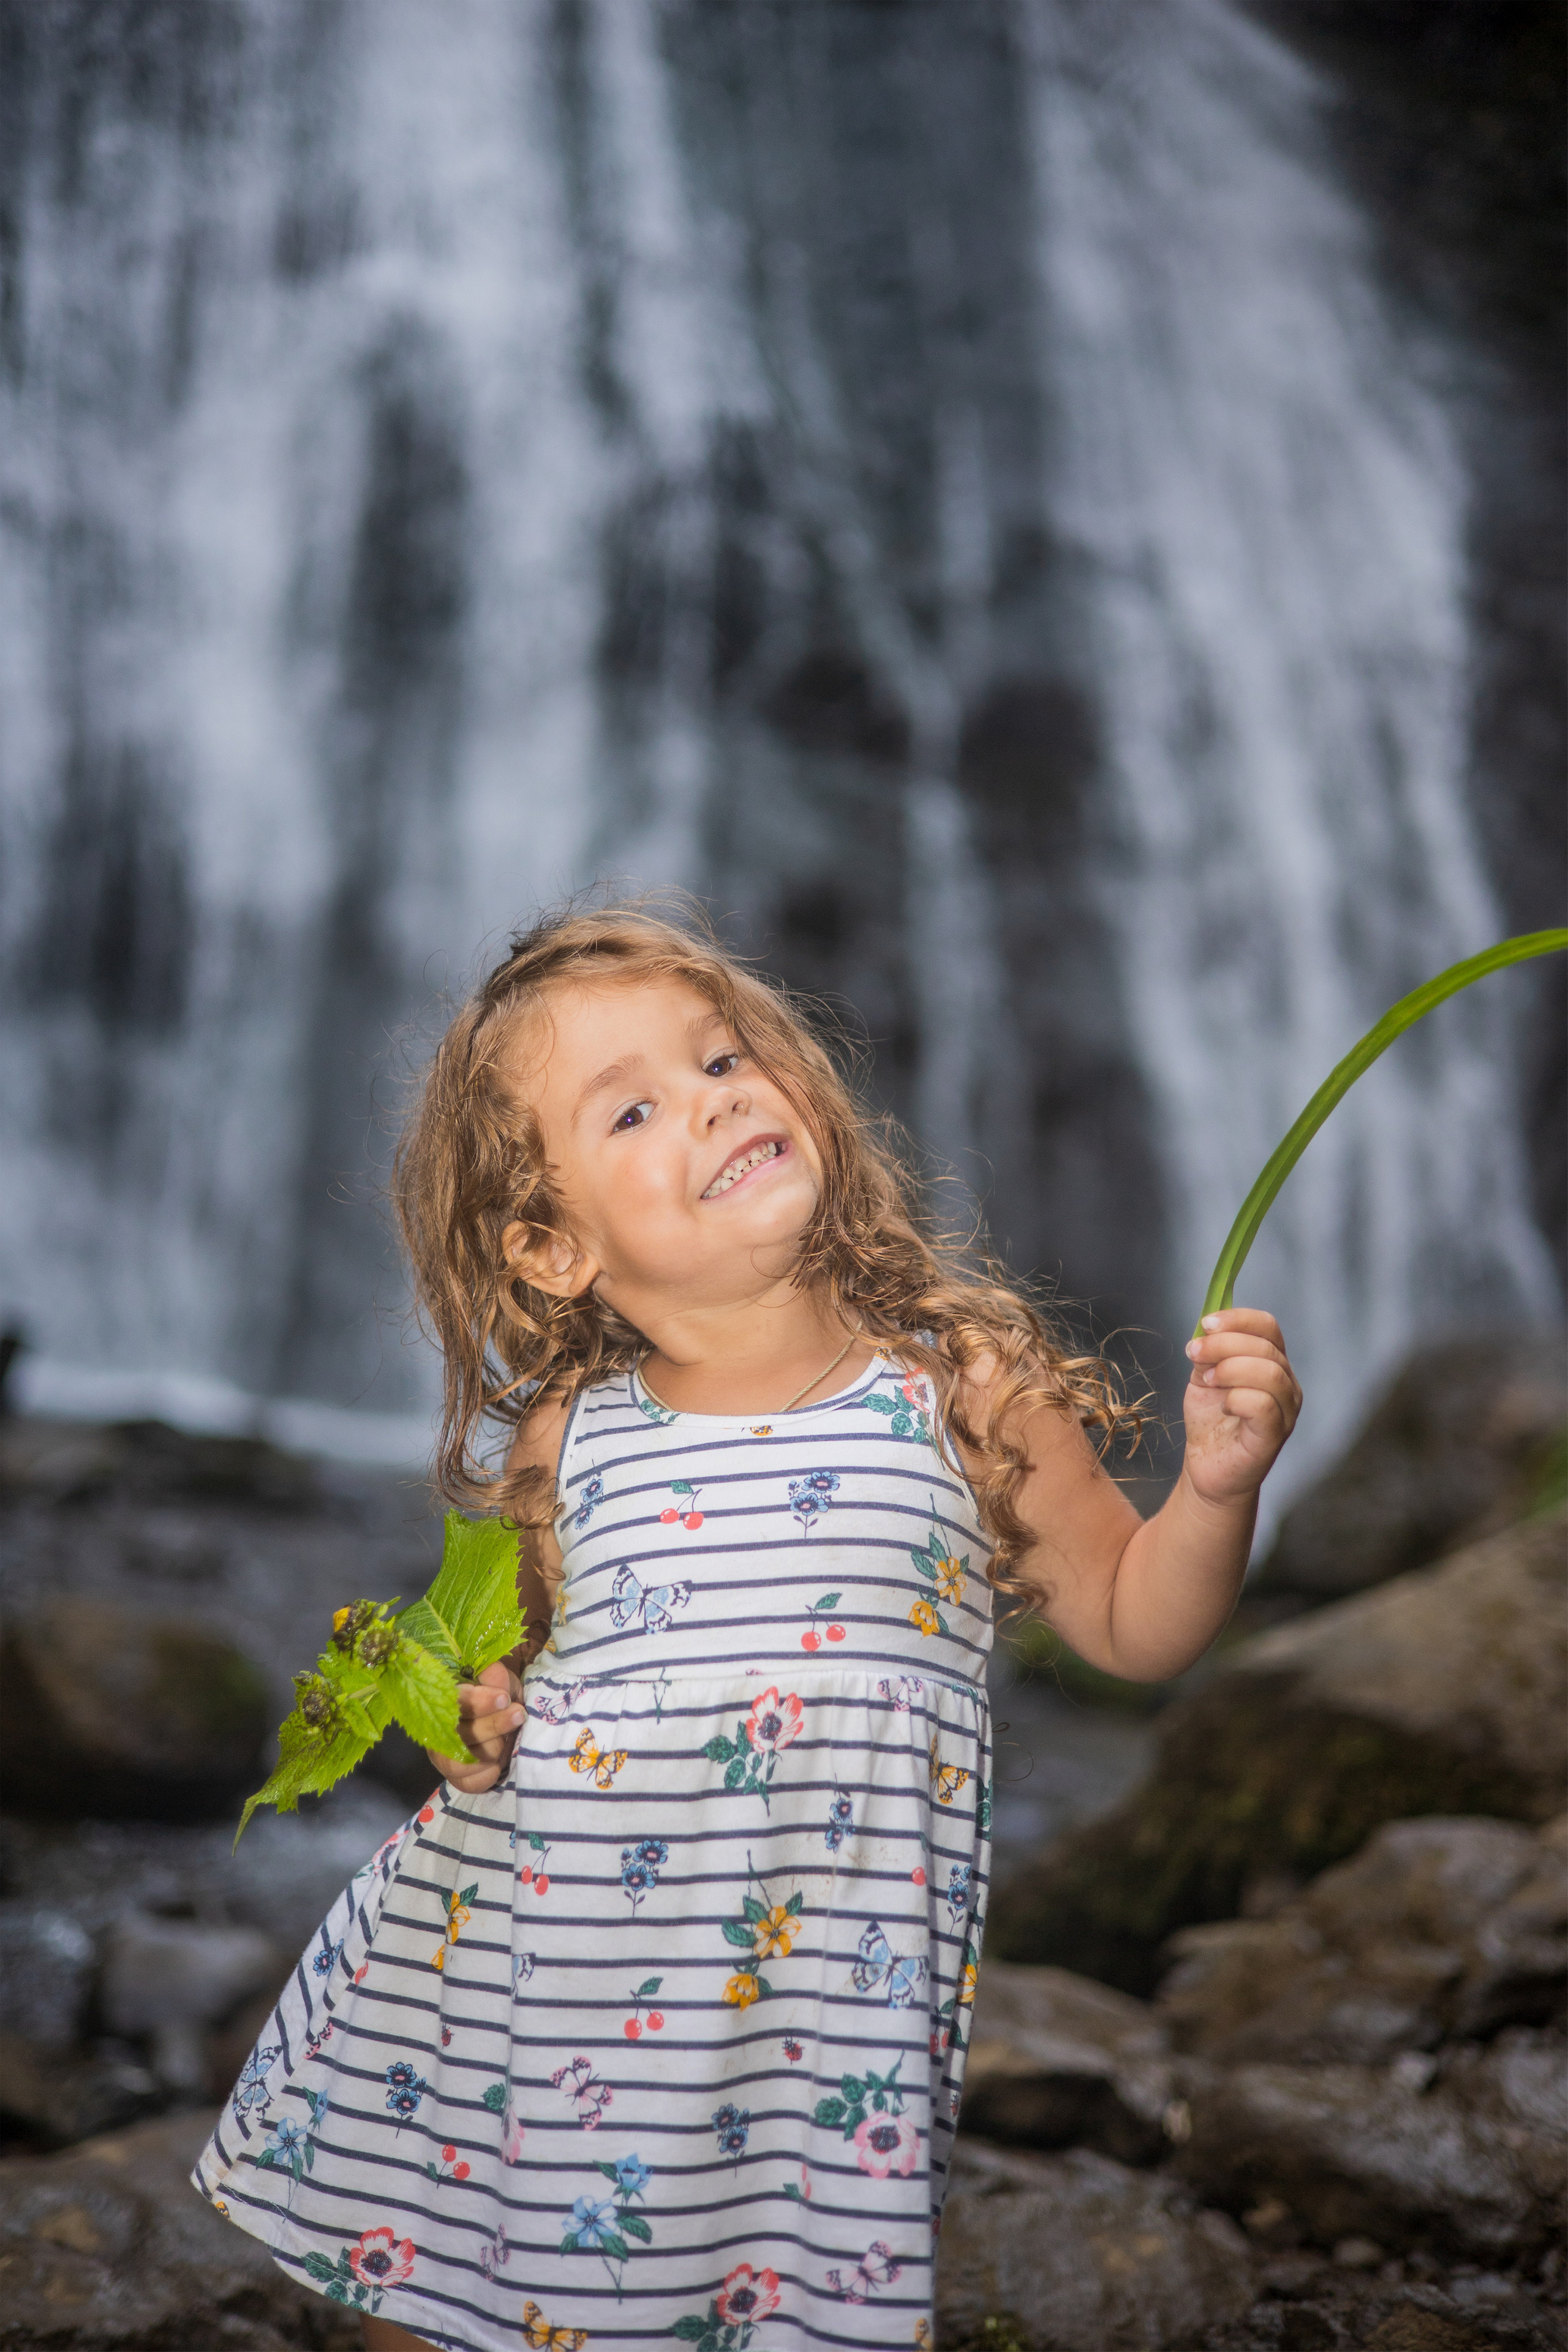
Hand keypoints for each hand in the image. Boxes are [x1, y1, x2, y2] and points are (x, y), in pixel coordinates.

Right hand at [427, 1660, 524, 1792]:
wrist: (507, 1726)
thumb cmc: (500, 1699)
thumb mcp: (502, 1682)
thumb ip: (496, 1676)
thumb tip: (493, 1674)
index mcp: (444, 1699)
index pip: (453, 1700)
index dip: (478, 1701)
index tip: (504, 1698)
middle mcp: (437, 1729)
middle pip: (461, 1732)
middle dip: (495, 1724)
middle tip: (518, 1715)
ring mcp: (443, 1756)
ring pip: (466, 1760)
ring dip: (494, 1749)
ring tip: (507, 1740)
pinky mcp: (455, 1778)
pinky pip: (471, 1783)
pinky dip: (490, 1773)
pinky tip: (498, 1761)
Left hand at [1181, 1308, 1300, 1508]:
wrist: (1207, 1468)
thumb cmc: (1211, 1422)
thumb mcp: (1204, 1377)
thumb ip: (1209, 1353)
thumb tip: (1205, 1329)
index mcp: (1272, 1363)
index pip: (1269, 1327)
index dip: (1239, 1319)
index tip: (1206, 1323)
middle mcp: (1287, 1384)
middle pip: (1267, 1347)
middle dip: (1224, 1344)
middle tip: (1194, 1352)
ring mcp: (1286, 1411)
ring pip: (1270, 1373)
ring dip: (1230, 1369)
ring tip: (1208, 1381)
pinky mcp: (1275, 1436)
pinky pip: (1264, 1405)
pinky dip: (1237, 1398)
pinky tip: (1223, 1405)